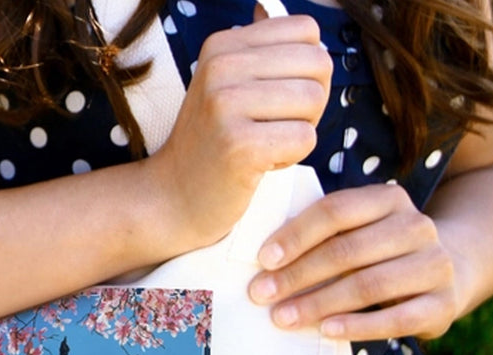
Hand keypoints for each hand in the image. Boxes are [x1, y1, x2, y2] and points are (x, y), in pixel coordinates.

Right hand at [147, 12, 331, 249]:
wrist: (174, 197)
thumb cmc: (213, 142)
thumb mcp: (226, 83)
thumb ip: (256, 49)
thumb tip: (269, 11)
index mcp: (222, 45)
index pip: (308, 32)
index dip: (306, 68)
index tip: (275, 98)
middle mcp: (221, 68)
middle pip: (318, 64)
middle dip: (311, 102)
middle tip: (275, 125)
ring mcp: (226, 107)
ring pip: (314, 100)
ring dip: (302, 130)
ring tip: (267, 143)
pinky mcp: (239, 146)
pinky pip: (305, 139)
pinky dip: (293, 157)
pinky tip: (263, 163)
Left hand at [249, 184, 461, 339]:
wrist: (446, 273)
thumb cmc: (377, 254)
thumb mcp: (355, 232)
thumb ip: (320, 236)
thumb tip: (264, 261)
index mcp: (390, 199)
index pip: (336, 211)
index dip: (296, 235)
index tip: (262, 260)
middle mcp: (417, 226)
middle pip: (347, 250)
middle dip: (298, 275)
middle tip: (260, 294)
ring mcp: (435, 264)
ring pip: (369, 285)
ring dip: (319, 303)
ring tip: (283, 317)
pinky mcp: (444, 304)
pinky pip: (397, 318)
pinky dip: (358, 326)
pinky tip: (326, 331)